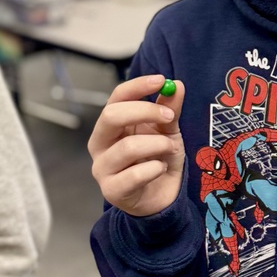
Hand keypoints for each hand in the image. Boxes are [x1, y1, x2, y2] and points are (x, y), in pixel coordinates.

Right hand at [87, 74, 185, 216]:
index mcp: (111, 124)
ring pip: (127, 147)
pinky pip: (134, 175)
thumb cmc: (158, 158)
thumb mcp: (168, 131)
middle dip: (145, 112)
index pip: (116, 97)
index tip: (160, 80)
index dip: (137, 86)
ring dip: (157, 144)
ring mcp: (102, 168)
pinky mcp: (111, 190)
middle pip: (111, 116)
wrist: (162, 196)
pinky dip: (155, 168)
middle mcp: (100, 143)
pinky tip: (161, 169)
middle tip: (169, 117)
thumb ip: (170, 109)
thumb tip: (176, 85)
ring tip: (170, 149)